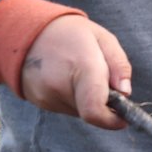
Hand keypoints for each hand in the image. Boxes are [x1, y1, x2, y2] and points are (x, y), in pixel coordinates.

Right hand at [20, 14, 131, 128]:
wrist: (25, 31)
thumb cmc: (70, 32)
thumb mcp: (103, 38)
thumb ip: (119, 66)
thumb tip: (126, 93)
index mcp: (82, 66)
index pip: (95, 110)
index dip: (112, 120)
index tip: (123, 117)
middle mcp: (59, 86)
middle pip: (92, 111)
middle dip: (103, 103)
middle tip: (100, 79)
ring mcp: (45, 96)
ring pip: (79, 111)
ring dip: (87, 100)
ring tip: (79, 73)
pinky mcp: (38, 101)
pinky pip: (66, 108)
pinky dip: (74, 99)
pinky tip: (67, 78)